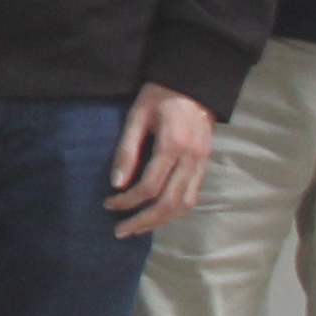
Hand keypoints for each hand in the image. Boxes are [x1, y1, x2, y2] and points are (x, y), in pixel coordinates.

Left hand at [106, 85, 215, 236]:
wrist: (194, 83)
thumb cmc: (159, 96)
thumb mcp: (137, 116)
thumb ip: (127, 149)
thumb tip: (116, 183)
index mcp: (172, 145)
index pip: (149, 186)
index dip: (127, 201)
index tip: (108, 204)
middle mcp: (191, 158)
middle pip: (169, 203)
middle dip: (143, 221)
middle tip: (120, 231)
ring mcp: (203, 163)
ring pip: (185, 205)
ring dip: (160, 221)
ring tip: (137, 229)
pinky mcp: (207, 165)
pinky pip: (193, 196)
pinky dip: (175, 211)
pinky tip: (158, 215)